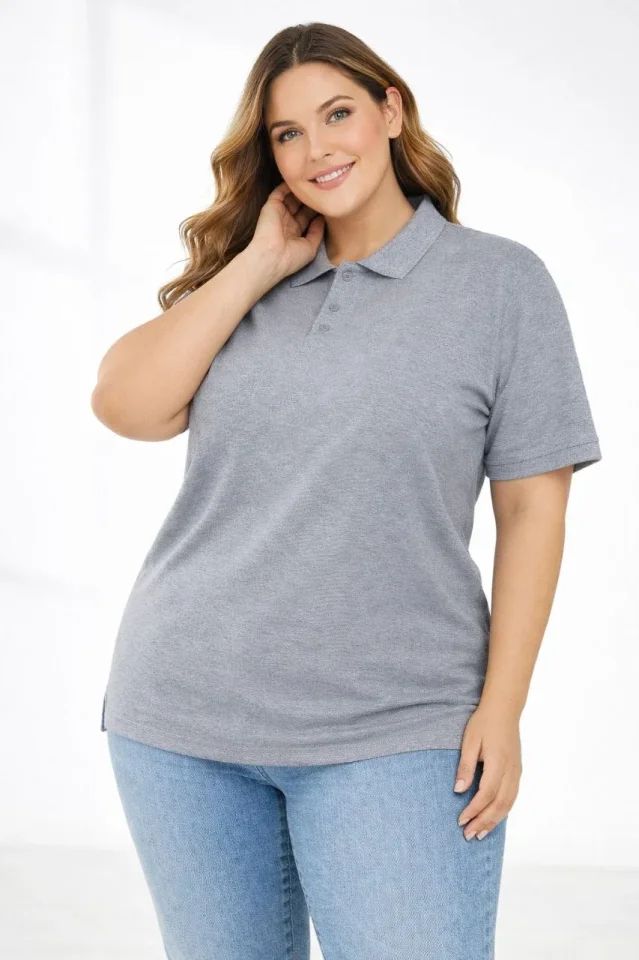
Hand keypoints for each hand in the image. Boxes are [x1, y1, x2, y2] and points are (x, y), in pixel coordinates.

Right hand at [248, 181, 324, 280]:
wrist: (272, 256)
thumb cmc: (292, 257)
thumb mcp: (311, 247)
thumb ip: (317, 232)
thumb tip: (323, 219)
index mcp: (295, 233)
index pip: (307, 217)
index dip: (317, 210)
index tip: (328, 203)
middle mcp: (287, 222)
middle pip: (301, 206)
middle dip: (311, 199)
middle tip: (323, 190)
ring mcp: (279, 213)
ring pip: (292, 198)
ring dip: (302, 191)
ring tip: (314, 183)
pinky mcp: (271, 206)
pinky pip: (280, 191)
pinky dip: (288, 185)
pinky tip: (300, 179)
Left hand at [453, 700, 521, 839]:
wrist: (504, 709)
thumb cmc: (484, 723)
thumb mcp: (469, 741)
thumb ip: (465, 766)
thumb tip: (458, 790)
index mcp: (498, 762)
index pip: (486, 794)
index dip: (474, 810)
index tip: (461, 821)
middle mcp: (511, 770)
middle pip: (499, 804)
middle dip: (484, 822)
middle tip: (469, 835)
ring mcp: (517, 772)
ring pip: (508, 804)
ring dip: (495, 821)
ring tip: (481, 833)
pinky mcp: (518, 771)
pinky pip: (512, 797)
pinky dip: (503, 811)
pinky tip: (493, 818)